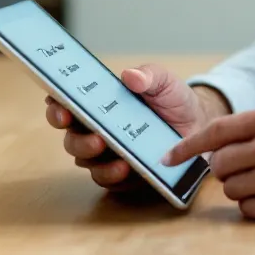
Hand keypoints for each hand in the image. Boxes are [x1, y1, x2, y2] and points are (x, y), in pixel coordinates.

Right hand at [45, 64, 228, 193]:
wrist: (197, 125)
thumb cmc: (172, 99)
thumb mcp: (162, 81)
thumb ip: (148, 75)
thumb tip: (131, 76)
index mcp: (97, 103)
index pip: (65, 104)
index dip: (56, 106)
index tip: (61, 108)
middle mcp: (95, 129)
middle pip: (71, 138)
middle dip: (78, 140)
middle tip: (96, 138)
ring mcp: (106, 153)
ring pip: (85, 161)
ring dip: (96, 160)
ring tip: (117, 158)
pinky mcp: (121, 174)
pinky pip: (107, 179)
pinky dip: (113, 175)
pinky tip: (126, 168)